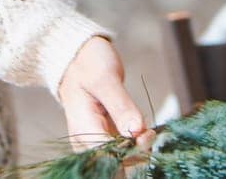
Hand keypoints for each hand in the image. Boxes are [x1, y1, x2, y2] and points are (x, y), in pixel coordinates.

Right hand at [56, 35, 154, 153]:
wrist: (77, 59)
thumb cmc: (89, 65)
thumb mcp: (105, 78)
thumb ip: (121, 106)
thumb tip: (136, 131)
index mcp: (83, 130)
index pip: (110, 158)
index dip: (133, 151)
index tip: (147, 134)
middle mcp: (85, 144)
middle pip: (116, 167)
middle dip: (138, 154)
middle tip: (149, 132)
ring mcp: (94, 145)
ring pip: (121, 164)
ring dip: (138, 152)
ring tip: (146, 131)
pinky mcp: (103, 143)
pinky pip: (122, 155)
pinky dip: (136, 147)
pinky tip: (141, 134)